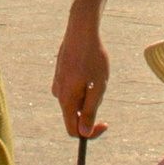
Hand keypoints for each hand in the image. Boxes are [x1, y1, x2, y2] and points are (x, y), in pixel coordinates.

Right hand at [53, 8, 109, 139]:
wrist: (81, 31)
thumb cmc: (92, 59)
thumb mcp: (97, 88)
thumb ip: (89, 112)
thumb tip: (84, 133)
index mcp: (66, 100)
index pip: (73, 130)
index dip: (89, 133)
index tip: (105, 124)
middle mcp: (59, 94)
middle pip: (75, 114)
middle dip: (92, 107)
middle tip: (102, 87)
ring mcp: (58, 82)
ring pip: (76, 100)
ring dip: (89, 94)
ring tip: (97, 75)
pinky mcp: (61, 74)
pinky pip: (74, 88)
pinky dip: (84, 84)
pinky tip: (90, 68)